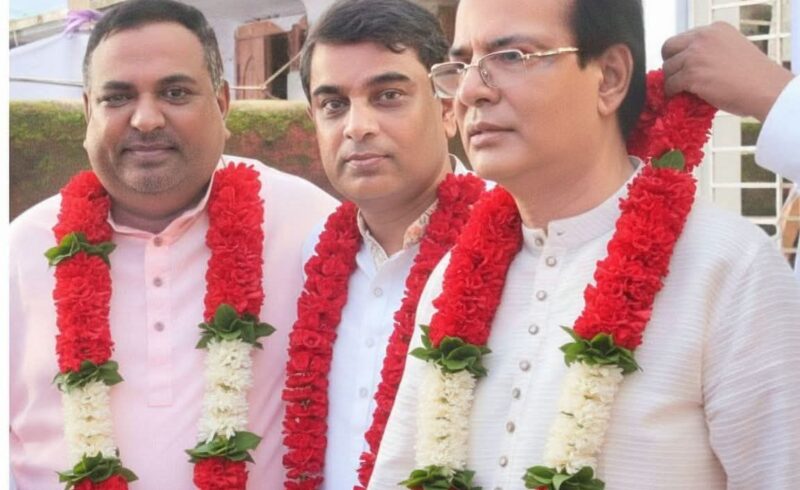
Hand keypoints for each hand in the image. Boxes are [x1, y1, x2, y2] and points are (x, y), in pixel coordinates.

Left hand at [662, 22, 793, 120]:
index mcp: (715, 29)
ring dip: (672, 80)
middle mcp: (703, 38)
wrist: (766, 88)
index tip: (683, 65)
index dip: (681, 53)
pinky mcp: (691, 75)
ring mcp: (695, 56)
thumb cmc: (754, 75)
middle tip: (675, 76)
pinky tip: (680, 96)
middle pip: (668, 48)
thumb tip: (691, 62)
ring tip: (681, 90)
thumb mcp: (733, 49)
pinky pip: (670, 84)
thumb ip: (712, 49)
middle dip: (670, 62)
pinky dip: (672, 92)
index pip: (684, 38)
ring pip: (667, 68)